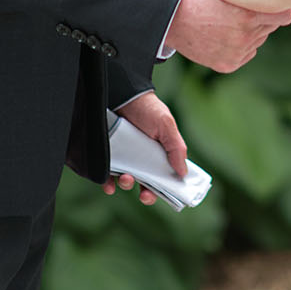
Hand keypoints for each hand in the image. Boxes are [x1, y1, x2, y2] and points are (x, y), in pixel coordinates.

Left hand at [101, 90, 183, 204]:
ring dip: (127, 185)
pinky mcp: (108, 156)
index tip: (165, 195)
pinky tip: (110, 185)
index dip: (164, 188)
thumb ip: (176, 148)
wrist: (122, 94)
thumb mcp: (166, 126)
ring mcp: (124, 158)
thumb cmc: (148, 108)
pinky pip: (106, 175)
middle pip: (145, 184)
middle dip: (146, 194)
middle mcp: (141, 158)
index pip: (164, 177)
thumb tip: (184, 173)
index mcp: (159, 153)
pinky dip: (108, 183)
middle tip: (145, 195)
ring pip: (126, 181)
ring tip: (127, 178)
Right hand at [162, 0, 290, 72]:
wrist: (172, 17)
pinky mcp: (228, 64)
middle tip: (243, 11)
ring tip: (228, 21)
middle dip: (261, 19)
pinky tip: (223, 35)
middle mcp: (246, 34)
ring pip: (257, 40)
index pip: (285, 16)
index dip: (279, 10)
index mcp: (249, 13)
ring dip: (249, 32)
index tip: (273, 5)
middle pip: (269, 28)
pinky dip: (239, 46)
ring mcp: (237, 51)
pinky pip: (245, 54)